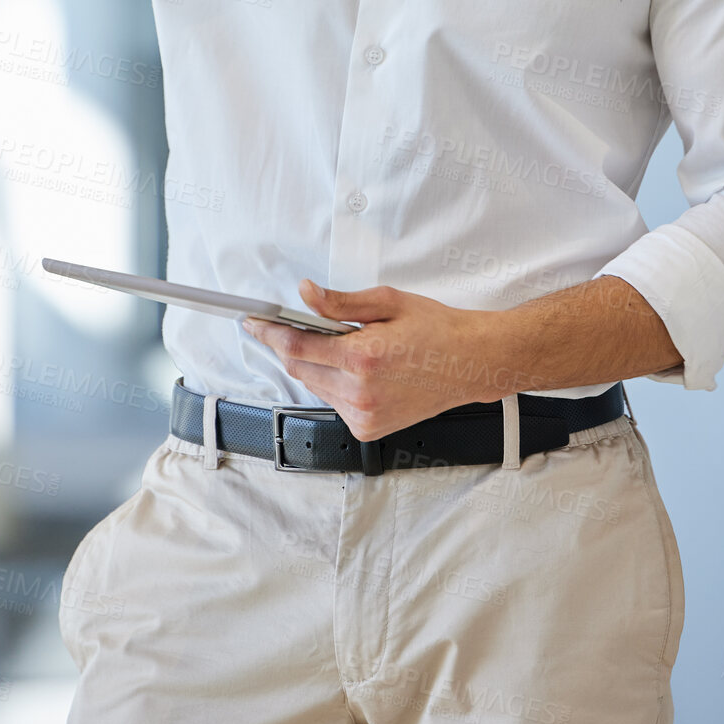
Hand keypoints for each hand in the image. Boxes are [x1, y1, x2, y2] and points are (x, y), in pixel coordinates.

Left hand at [242, 280, 510, 441]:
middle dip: (288, 346)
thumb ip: (340, 303)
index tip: (253, 323)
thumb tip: (306, 295)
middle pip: (300, 368)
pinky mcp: (368, 429)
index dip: (269, 332)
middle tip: (288, 325)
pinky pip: (333, 402)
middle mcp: (360, 392)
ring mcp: (364, 415)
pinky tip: (356, 370)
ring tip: (342, 346)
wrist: (470, 364)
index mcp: (364, 357)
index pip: (297, 346)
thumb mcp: (387, 302)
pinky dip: (333, 383)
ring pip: (314, 386)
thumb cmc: (436, 330)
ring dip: (314, 364)